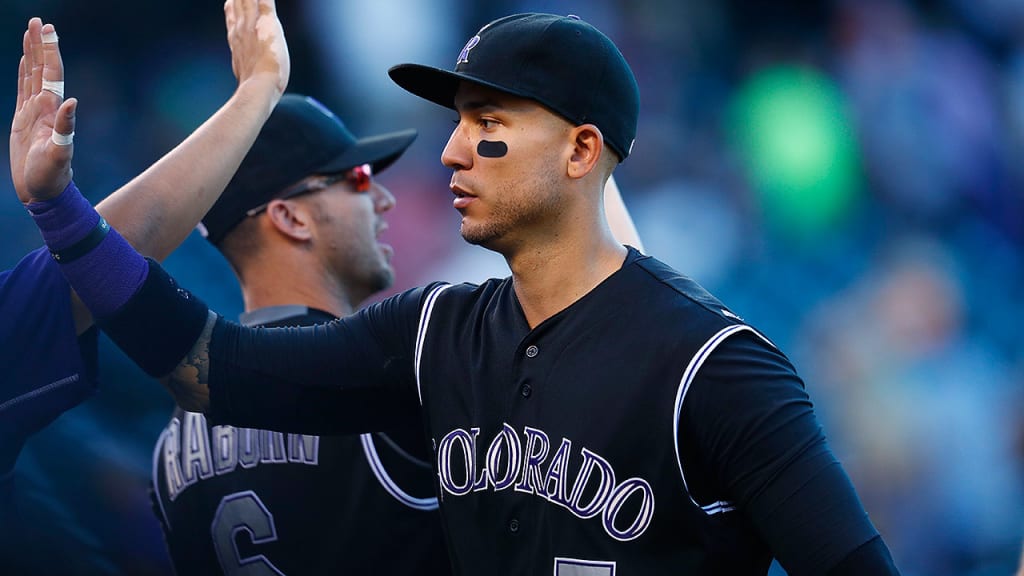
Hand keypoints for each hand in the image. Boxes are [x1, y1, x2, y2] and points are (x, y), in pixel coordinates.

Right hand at [9, 18, 76, 202]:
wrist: (44, 192)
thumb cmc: (52, 176)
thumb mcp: (59, 153)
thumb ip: (65, 128)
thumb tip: (72, 102)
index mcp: (53, 111)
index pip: (51, 74)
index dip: (49, 51)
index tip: (48, 29)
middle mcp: (46, 107)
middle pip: (42, 69)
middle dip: (40, 45)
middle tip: (38, 21)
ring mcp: (35, 112)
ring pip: (33, 75)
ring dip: (32, 54)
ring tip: (31, 32)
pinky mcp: (24, 120)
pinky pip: (23, 89)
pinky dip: (25, 73)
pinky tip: (26, 61)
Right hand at [224, 0, 289, 99]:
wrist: (258, 89)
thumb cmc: (255, 91)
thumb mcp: (247, 79)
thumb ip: (246, 73)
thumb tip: (245, 84)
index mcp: (238, 42)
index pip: (233, 19)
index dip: (233, 8)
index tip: (231, 1)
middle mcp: (242, 30)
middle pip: (239, 4)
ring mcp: (253, 25)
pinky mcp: (267, 23)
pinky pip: (265, 0)